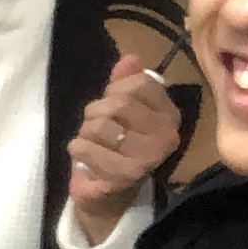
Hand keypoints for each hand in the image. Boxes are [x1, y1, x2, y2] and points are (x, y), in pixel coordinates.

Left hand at [66, 54, 181, 235]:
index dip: (116, 88)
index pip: (140, 83)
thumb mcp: (124, 108)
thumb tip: (130, 58)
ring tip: (91, 140)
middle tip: (96, 124)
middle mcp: (166, 135)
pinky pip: (87, 147)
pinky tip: (84, 152)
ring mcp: (147, 156)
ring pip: (101, 125)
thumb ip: (126, 81)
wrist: (110, 190)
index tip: (112, 101)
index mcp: (169, 114)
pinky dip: (78, 147)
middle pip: (118, 104)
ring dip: (86, 130)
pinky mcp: (124, 174)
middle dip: (96, 111)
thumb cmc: (117, 144)